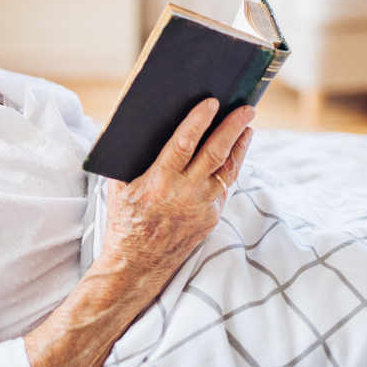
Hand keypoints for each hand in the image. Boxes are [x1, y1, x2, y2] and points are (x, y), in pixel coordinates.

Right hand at [98, 98, 253, 300]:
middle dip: (232, 128)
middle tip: (246, 108)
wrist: (137, 263)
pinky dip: (231, 166)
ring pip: (227, 170)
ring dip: (239, 146)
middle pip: (216, 153)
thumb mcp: (119, 186)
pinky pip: (224, 186)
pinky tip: (234, 153)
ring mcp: (203, 207)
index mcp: (159, 182)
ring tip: (247, 126)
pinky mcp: (212, 217)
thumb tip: (141, 125)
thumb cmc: (124, 219)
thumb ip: (131, 158)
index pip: (184, 144)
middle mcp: (185, 194)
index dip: (198, 121)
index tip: (212, 102)